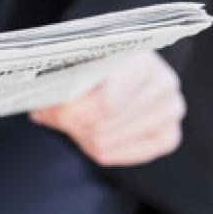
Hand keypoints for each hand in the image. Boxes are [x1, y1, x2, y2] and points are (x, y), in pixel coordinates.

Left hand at [30, 51, 184, 166]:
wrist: (122, 60)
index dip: (73, 112)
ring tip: (72, 119)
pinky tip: (88, 134)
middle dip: (71, 122)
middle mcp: (165, 84)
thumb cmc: (96, 58)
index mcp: (143, 59)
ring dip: (81, 134)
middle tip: (53, 114)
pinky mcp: (169, 136)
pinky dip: (96, 149)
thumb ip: (62, 79)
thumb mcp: (78, 58)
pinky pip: (119, 156)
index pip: (107, 102)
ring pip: (106, 143)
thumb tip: (41, 107)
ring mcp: (171, 111)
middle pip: (103, 125)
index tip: (49, 109)